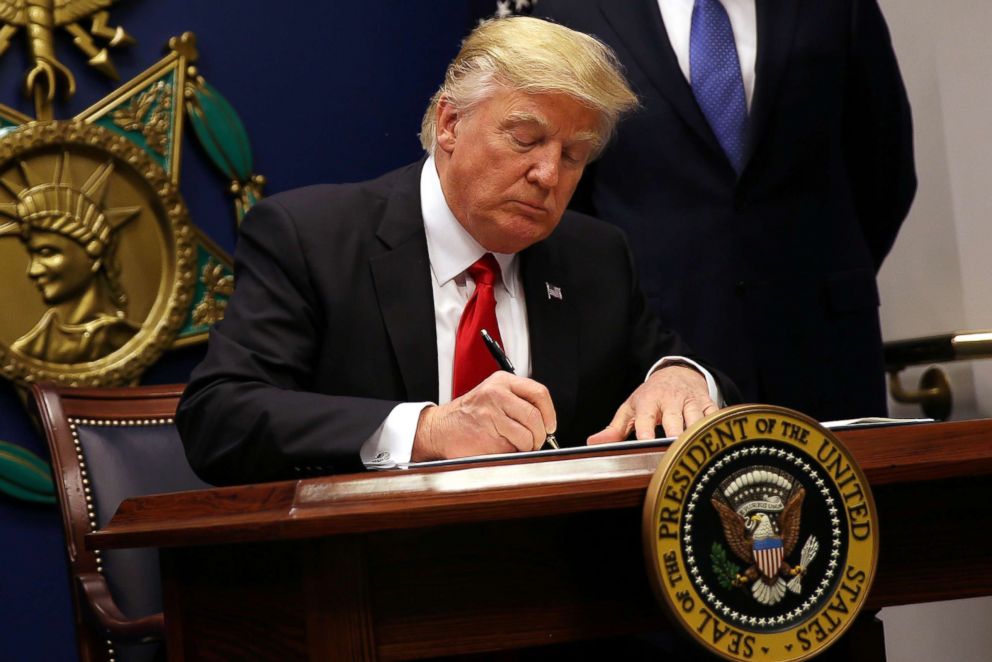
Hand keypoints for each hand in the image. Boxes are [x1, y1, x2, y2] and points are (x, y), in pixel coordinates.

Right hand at [412, 371, 556, 460]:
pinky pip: (512, 449)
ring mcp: (490, 415)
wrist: (439, 428)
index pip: (539, 393)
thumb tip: (547, 421)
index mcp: (502, 382)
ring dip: (526, 446)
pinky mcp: (486, 436)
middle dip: (540, 435)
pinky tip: (499, 446)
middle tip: (535, 441)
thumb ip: (519, 401)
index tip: (550, 425)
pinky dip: (511, 453)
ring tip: (514, 444)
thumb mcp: (493, 395)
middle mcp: (496, 394)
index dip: (549, 413)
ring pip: (527, 436)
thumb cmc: (469, 414)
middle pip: (535, 417)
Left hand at [587, 364, 717, 443]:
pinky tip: (717, 442)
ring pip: (696, 419)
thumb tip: (593, 444)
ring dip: (696, 436)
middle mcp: (670, 400)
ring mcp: (690, 401)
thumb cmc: (650, 396)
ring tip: (695, 453)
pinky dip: (717, 427)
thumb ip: (614, 429)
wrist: (676, 372)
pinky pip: (714, 416)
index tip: (645, 449)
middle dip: (674, 437)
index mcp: (648, 402)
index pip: (645, 421)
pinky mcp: (707, 402)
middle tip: (674, 456)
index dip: (646, 435)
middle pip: (674, 421)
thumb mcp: (630, 409)